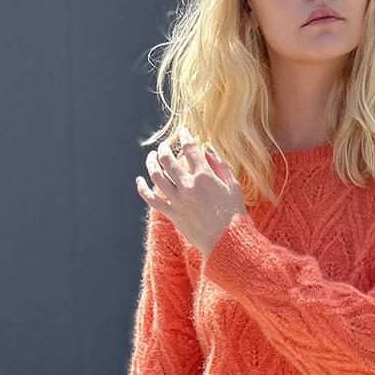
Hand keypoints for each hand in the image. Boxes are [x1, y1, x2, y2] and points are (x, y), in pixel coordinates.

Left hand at [136, 124, 245, 257]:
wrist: (228, 243)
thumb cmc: (234, 214)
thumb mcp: (233, 185)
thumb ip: (220, 164)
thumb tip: (207, 148)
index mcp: (204, 176)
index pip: (189, 148)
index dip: (185, 136)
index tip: (183, 132)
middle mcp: (188, 186)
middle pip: (167, 159)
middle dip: (163, 148)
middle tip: (164, 146)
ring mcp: (178, 201)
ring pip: (156, 175)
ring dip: (151, 163)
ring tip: (151, 157)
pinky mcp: (172, 214)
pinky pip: (151, 199)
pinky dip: (142, 188)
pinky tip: (139, 180)